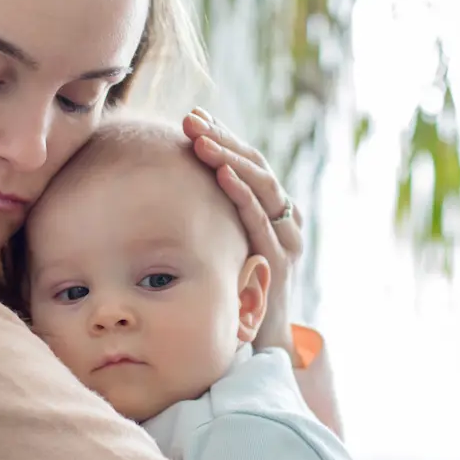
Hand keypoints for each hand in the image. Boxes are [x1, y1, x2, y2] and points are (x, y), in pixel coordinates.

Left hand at [182, 108, 303, 356]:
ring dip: (232, 158)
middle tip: (192, 119)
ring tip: (203, 140)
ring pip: (264, 186)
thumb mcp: (228, 246)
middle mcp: (286, 220)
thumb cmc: (237, 292)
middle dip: (224, 139)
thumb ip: (216, 217)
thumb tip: (173, 184)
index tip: (196, 116)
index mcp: (276, 211)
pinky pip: (262, 220)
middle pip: (258, 167)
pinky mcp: (280, 261)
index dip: (225, 137)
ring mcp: (287, 240)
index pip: (251, 162)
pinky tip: (223, 173)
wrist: (261, 343)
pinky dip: (243, 193)